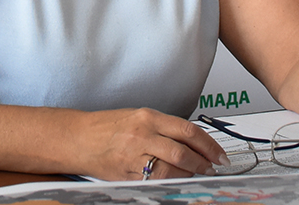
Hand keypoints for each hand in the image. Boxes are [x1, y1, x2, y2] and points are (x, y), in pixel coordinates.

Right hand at [78, 107, 228, 180]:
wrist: (79, 138)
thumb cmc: (108, 127)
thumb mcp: (139, 117)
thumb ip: (165, 128)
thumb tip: (193, 141)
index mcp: (148, 117)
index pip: (188, 131)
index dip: (209, 144)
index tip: (219, 153)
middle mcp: (142, 135)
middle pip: (183, 152)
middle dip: (203, 162)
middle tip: (213, 167)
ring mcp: (134, 156)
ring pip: (171, 170)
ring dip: (189, 174)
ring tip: (196, 173)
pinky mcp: (127, 174)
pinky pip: (155, 181)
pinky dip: (170, 182)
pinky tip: (177, 180)